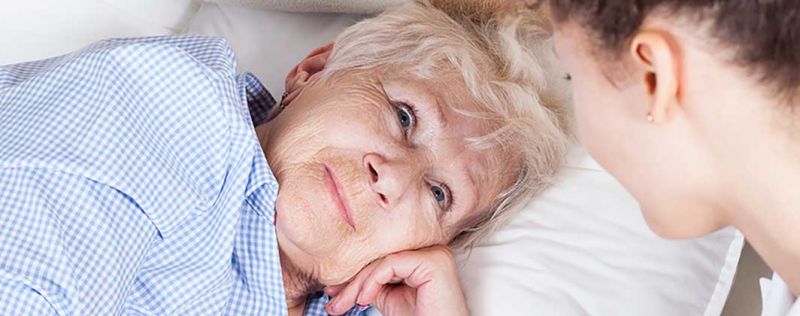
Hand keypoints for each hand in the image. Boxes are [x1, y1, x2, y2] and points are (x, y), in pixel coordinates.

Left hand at [324, 245, 469, 315]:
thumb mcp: (390, 298)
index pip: (383, 258)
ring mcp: (434, 253)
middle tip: (334, 302)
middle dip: (353, 282)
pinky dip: (372, 282)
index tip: (334, 292)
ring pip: (382, 260)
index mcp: (423, 255)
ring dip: (358, 285)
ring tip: (344, 304)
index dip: (357, 275)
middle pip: (381, 258)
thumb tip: (344, 278)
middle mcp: (431, 249)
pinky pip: (391, 264)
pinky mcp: (433, 261)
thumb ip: (373, 283)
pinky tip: (365, 299)